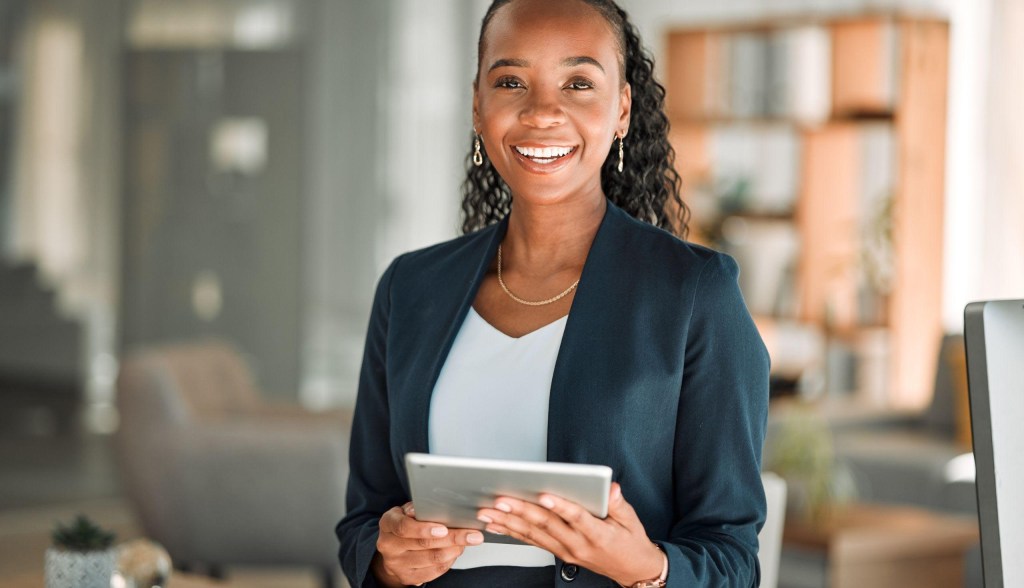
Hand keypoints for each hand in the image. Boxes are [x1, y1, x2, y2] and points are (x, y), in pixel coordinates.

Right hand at [373, 502, 483, 586]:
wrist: (392, 550)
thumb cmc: (405, 524)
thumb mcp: (406, 511)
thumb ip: (418, 508)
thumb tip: (432, 505)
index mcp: (388, 524)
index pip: (404, 527)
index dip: (424, 529)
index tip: (444, 528)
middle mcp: (389, 546)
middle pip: (424, 544)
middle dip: (452, 538)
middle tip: (473, 535)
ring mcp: (397, 564)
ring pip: (432, 559)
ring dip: (455, 550)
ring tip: (468, 541)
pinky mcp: (408, 577)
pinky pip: (434, 571)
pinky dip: (450, 560)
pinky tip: (457, 551)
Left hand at [476, 483, 664, 585]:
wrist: (632, 570)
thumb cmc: (630, 542)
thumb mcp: (631, 520)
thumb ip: (618, 503)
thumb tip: (611, 488)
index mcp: (597, 535)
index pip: (576, 518)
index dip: (560, 507)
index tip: (544, 495)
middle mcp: (578, 545)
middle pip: (547, 526)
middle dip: (521, 511)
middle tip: (501, 500)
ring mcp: (566, 551)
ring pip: (534, 535)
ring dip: (509, 522)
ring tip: (489, 511)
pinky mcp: (559, 554)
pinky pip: (533, 542)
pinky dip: (513, 533)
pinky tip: (497, 525)